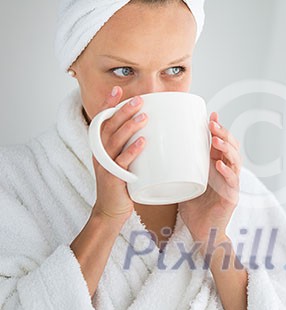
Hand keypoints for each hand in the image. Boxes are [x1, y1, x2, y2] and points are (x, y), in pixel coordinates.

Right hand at [90, 86, 148, 224]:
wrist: (111, 210)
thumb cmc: (121, 183)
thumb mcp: (122, 160)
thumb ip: (131, 145)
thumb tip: (153, 129)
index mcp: (101, 146)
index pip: (102, 120)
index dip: (108, 104)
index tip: (118, 89)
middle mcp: (99, 152)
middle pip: (108, 126)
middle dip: (123, 111)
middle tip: (139, 100)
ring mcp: (105, 165)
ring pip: (114, 141)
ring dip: (129, 127)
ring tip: (144, 116)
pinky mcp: (113, 178)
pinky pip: (122, 162)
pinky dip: (132, 151)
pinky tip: (143, 142)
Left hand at [178, 112, 241, 247]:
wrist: (202, 234)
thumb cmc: (194, 209)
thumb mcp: (185, 182)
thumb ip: (179, 167)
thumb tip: (158, 148)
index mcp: (217, 167)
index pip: (222, 143)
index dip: (219, 128)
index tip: (211, 115)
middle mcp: (227, 173)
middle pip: (231, 147)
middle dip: (224, 133)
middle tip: (212, 124)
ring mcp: (231, 185)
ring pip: (235, 161)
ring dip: (227, 149)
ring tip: (216, 140)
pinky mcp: (232, 198)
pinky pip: (232, 182)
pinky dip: (227, 172)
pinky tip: (219, 165)